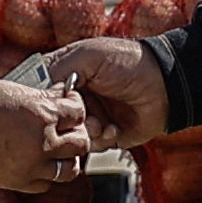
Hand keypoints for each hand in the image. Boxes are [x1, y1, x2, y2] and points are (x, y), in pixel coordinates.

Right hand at [0, 78, 93, 189]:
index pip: (78, 111)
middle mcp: (43, 141)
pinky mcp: (19, 181)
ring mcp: (32, 165)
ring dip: (69, 159)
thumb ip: (42, 97)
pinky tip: (39, 163)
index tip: (70, 104)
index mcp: (43, 114)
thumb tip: (62, 95)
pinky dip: (47, 175)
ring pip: (70, 169)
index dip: (76, 105)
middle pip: (81, 143)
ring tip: (59, 151)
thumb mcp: (13, 90)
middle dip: (78, 133)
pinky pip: (46, 184)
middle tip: (69, 128)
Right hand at [34, 36, 177, 144]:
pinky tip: (114, 129)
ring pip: (70, 136)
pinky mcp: (106, 134)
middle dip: (65, 122)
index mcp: (66, 74)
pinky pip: (92, 146)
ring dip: (86, 132)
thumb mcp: (88, 56)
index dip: (40, 102)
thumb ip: (57, 68)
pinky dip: (102, 139)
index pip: (40, 92)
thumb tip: (35, 90)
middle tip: (82, 115)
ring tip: (101, 123)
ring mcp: (90, 117)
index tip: (45, 106)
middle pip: (52, 119)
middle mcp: (75, 97)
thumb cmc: (128, 62)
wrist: (166, 85)